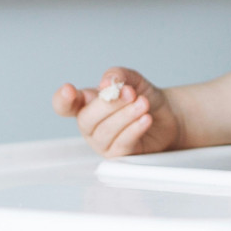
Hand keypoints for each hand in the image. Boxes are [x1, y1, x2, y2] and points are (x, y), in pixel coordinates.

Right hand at [52, 66, 182, 157]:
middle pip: (86, 119)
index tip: (68, 90)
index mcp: (86, 104)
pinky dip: (134, 130)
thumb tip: (108, 82)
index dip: (62, 99)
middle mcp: (90, 125)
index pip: (64, 105)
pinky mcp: (119, 155)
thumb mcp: (133, 80)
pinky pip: (121, 145)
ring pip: (105, 132)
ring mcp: (102, 143)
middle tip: (130, 93)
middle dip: (108, 105)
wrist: (168, 115)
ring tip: (143, 104)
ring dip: (125, 116)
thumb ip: (119, 75)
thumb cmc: (143, 97)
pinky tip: (145, 119)